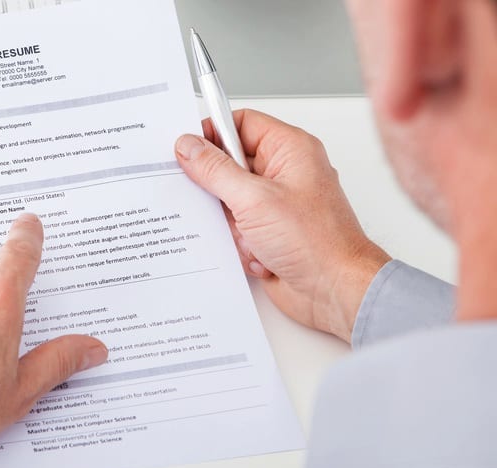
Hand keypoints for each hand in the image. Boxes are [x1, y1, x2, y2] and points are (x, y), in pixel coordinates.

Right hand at [174, 109, 389, 342]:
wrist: (334, 291)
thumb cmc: (316, 242)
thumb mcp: (254, 199)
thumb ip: (215, 170)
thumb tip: (189, 146)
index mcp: (289, 150)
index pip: (240, 123)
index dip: (211, 133)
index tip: (185, 148)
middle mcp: (283, 173)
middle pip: (228, 164)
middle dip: (218, 190)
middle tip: (219, 202)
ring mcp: (275, 203)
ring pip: (226, 200)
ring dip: (231, 223)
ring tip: (251, 235)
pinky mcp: (267, 231)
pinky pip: (233, 227)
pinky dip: (238, 242)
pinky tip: (258, 253)